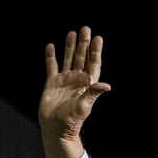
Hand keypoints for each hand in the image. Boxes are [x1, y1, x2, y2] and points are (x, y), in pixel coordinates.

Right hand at [38, 26, 111, 157]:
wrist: (56, 128)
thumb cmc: (72, 120)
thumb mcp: (84, 106)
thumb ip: (93, 93)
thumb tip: (106, 85)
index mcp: (87, 84)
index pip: (93, 63)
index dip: (96, 51)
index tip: (98, 38)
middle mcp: (77, 79)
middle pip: (81, 57)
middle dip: (83, 44)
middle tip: (85, 29)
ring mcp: (64, 80)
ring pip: (67, 59)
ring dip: (69, 47)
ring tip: (71, 33)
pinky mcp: (51, 83)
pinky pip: (51, 66)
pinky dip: (51, 56)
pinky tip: (51, 46)